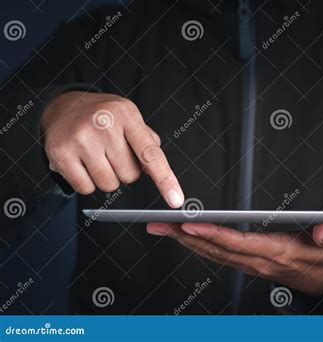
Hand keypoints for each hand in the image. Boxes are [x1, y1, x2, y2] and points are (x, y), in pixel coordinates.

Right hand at [41, 91, 183, 206]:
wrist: (64, 106)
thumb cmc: (105, 117)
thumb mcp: (130, 118)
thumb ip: (148, 142)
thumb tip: (154, 170)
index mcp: (127, 115)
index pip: (150, 154)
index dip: (165, 179)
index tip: (176, 200)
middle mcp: (104, 124)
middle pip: (130, 176)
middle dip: (125, 171)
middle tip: (112, 153)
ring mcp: (81, 138)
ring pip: (109, 185)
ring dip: (107, 178)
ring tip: (97, 157)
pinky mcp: (61, 153)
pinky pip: (86, 188)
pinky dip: (87, 182)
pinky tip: (82, 163)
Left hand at [147, 222, 322, 296]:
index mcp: (279, 252)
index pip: (239, 243)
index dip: (214, 234)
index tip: (191, 224)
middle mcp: (259, 260)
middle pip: (216, 249)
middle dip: (185, 237)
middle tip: (159, 224)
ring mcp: (252, 264)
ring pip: (212, 254)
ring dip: (185, 242)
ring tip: (163, 228)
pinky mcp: (249, 263)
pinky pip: (218, 256)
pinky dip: (198, 246)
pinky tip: (185, 238)